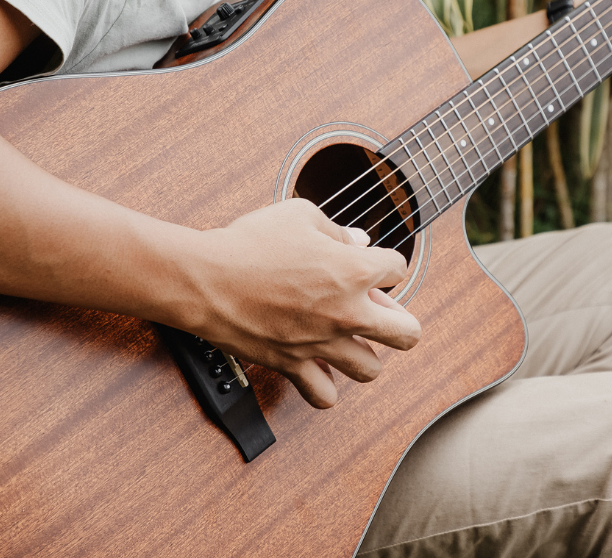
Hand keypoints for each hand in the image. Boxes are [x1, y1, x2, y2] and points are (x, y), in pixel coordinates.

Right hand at [188, 198, 419, 408]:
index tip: (369, 263)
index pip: (399, 269)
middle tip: (380, 311)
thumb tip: (359, 241)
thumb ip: (336, 230)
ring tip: (349, 338)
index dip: (385, 264)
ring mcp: (321, 344)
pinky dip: (327, 386)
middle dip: (401, 321)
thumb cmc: (248, 242)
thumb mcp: (299, 215)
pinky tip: (320, 366)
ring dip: (366, 353)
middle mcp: (346, 312)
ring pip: (371, 370)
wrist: (204, 279)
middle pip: (407, 334)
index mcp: (353, 270)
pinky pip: (325, 396)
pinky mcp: (293, 364)